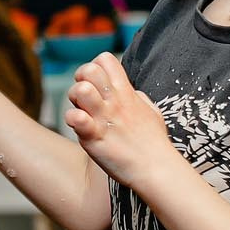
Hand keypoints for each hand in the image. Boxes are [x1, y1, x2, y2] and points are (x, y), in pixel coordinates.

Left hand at [65, 51, 174, 191]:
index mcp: (126, 93)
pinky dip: (72, 120)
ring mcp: (103, 118)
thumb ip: (137, 98)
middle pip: (89, 70)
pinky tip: (79, 126)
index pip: (105, 59)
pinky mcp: (94, 136)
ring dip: (75, 98)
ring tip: (82, 111)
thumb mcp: (151, 112)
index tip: (96, 84)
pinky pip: (75, 117)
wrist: (157, 170)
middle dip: (80, 79)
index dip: (95, 67)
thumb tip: (131, 91)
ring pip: (80, 89)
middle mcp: (113, 102)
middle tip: (84, 98)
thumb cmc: (154, 143)